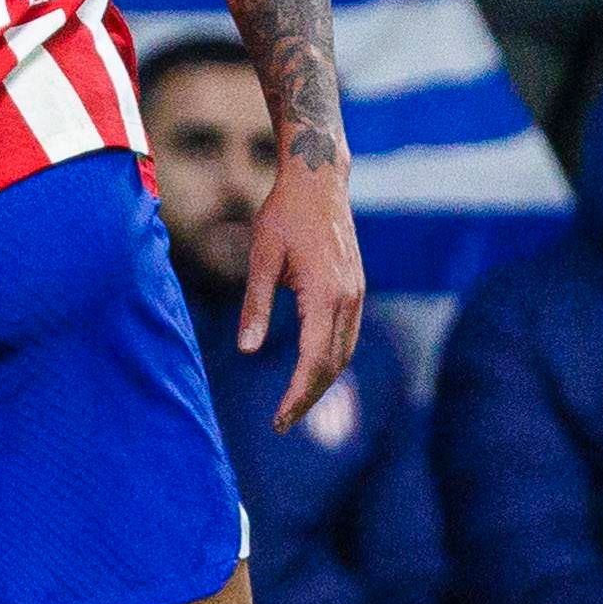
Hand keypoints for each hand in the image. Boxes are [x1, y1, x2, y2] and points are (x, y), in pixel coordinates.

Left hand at [242, 154, 366, 430]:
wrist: (319, 180)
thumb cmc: (284, 215)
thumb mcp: (261, 258)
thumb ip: (255, 306)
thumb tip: (246, 350)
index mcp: (326, 294)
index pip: (314, 361)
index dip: (297, 395)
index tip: (278, 420)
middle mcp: (349, 299)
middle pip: (333, 365)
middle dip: (308, 397)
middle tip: (282, 423)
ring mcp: (357, 294)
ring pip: (344, 353)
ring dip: (322, 382)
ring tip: (294, 404)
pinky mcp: (356, 288)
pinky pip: (347, 336)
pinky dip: (330, 360)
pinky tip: (311, 370)